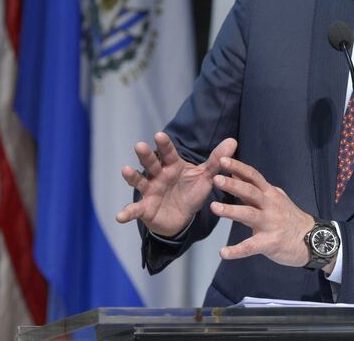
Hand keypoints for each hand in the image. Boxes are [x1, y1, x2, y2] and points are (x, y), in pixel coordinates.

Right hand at [116, 132, 237, 236]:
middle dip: (145, 155)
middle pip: (151, 163)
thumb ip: (217, 160)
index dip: (164, 145)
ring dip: (132, 176)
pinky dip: (127, 212)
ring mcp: (149, 190)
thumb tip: (233, 141)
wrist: (181, 219)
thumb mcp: (205, 177)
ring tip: (125, 170)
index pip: (168, 153)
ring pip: (139, 181)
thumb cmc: (191, 193)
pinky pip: (135, 209)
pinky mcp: (145, 208)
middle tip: (139, 145)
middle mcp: (158, 175)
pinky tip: (120, 216)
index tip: (159, 135)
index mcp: (172, 166)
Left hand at [210, 156, 313, 267]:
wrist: (313, 240)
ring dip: (231, 211)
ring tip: (214, 207)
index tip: (222, 159)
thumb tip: (238, 173)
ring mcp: (270, 224)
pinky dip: (237, 251)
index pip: (253, 176)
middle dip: (233, 185)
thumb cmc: (289, 217)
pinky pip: (251, 247)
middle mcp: (270, 206)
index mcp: (270, 194)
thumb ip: (257, 188)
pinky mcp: (270, 243)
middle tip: (216, 179)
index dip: (238, 167)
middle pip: (251, 192)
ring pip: (249, 215)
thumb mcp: (276, 198)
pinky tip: (223, 253)